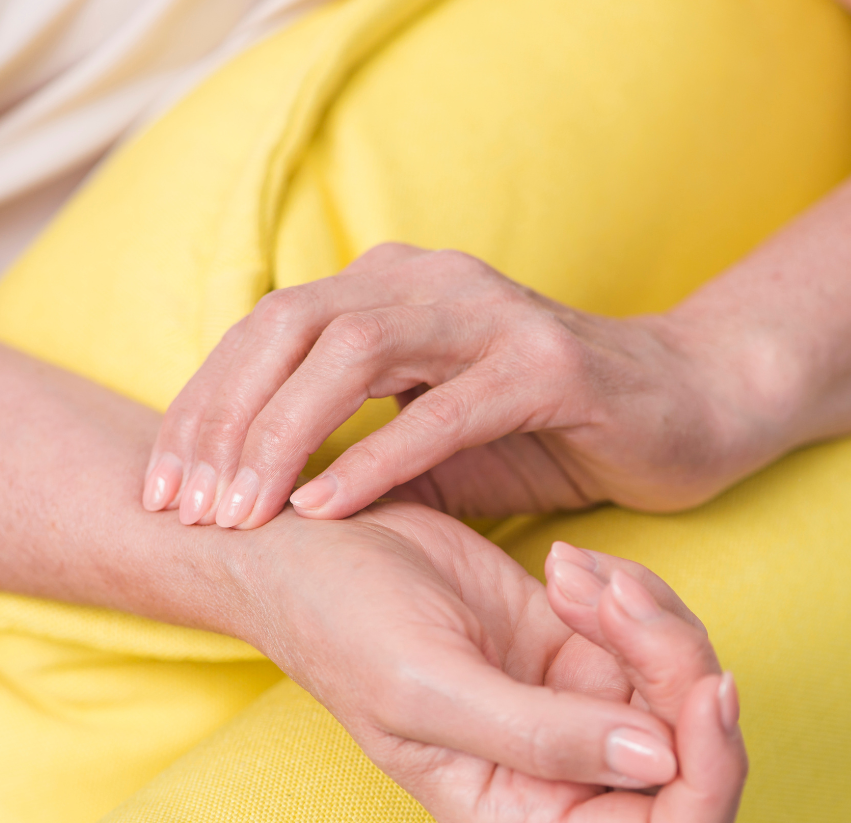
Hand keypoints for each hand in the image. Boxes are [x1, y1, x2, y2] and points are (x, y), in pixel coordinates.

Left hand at [143, 243, 773, 528]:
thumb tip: (248, 500)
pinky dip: (378, 458)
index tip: (162, 487)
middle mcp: (429, 282)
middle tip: (185, 504)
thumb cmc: (546, 432)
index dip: (203, 406)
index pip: (266, 329)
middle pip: (290, 325)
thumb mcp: (428, 443)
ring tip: (241, 511)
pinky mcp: (550, 364)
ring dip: (283, 436)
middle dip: (223, 419)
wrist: (689, 407)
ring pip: (355, 352)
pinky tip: (325, 508)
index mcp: (389, 289)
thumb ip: (350, 451)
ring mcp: (491, 314)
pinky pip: (446, 409)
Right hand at [241, 502, 745, 822]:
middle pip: (692, 761)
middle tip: (618, 599)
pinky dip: (633, 594)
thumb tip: (660, 761)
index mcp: (517, 819)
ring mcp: (572, 718)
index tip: (705, 689)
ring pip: (681, 690)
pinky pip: (652, 638)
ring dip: (652, 619)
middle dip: (681, 672)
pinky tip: (570, 565)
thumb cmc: (341, 624)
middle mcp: (555, 783)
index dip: (711, 782)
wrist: (310, 551)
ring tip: (574, 572)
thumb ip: (540, 736)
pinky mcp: (575, 656)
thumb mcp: (426, 685)